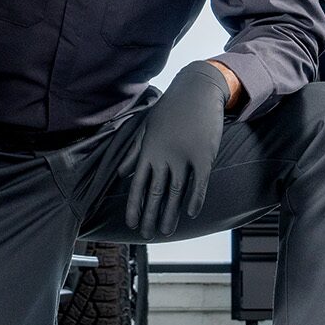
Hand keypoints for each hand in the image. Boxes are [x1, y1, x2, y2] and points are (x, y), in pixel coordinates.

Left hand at [124, 61, 227, 238]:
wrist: (197, 89)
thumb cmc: (171, 107)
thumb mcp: (147, 126)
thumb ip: (134, 151)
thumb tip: (121, 172)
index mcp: (148, 150)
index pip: (137, 184)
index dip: (135, 205)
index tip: (132, 223)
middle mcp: (164, 156)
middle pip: (155, 193)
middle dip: (150, 216)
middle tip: (147, 235)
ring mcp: (184, 157)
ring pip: (175, 192)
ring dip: (170, 214)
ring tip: (166, 231)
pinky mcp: (204, 156)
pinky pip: (199, 183)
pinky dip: (195, 199)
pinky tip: (190, 213)